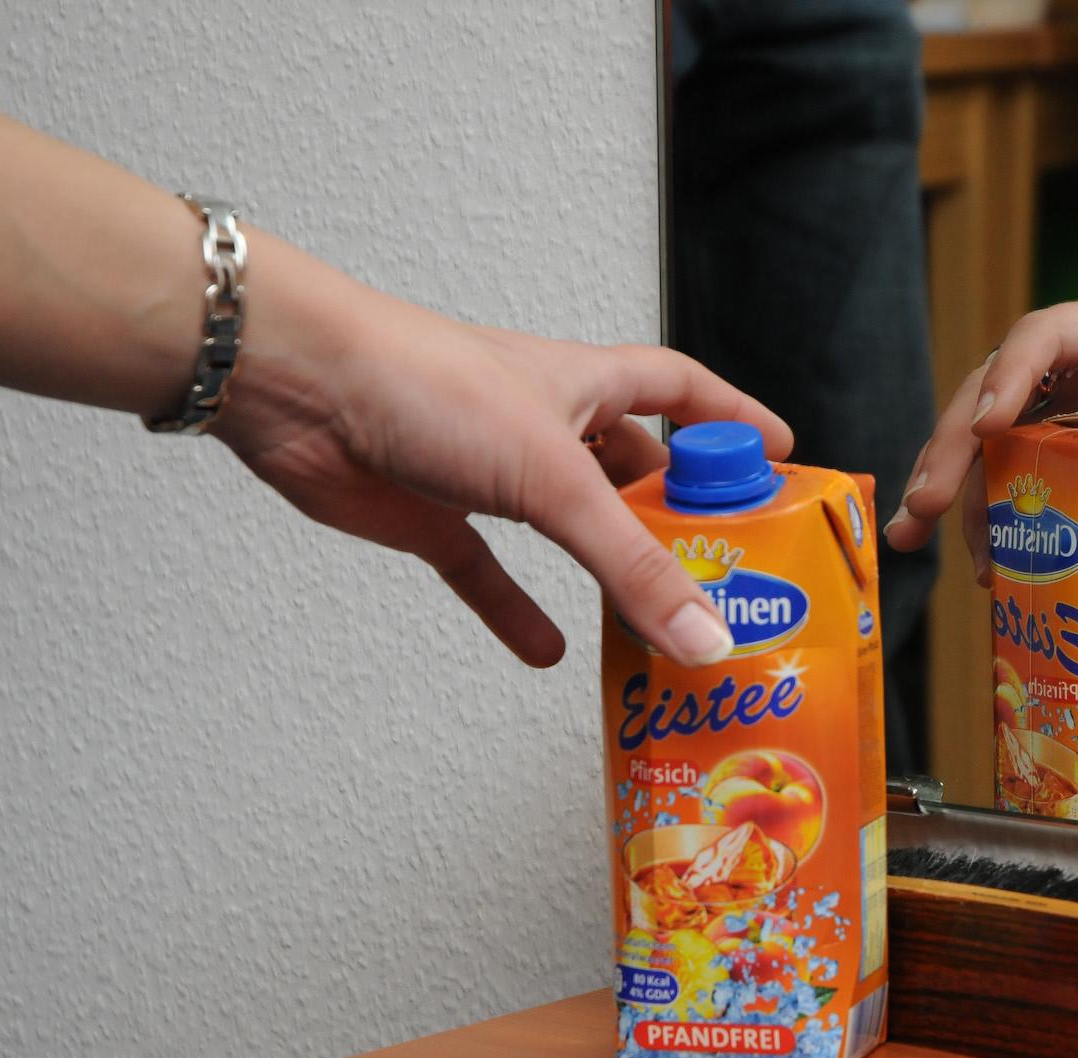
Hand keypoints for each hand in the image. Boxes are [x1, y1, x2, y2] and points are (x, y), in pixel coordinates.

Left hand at [213, 259, 791, 669]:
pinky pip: (490, 572)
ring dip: (608, 569)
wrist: (299, 386)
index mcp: (585, 385)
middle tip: (729, 568)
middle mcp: (544, 423)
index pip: (681, 390)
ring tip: (658, 620)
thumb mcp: (554, 481)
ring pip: (568, 526)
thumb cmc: (425, 385)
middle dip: (678, 513)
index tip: (779, 453)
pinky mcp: (435, 514)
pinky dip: (519, 610)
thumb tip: (705, 638)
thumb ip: (631, 566)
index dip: (731, 417)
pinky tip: (550, 653)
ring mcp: (489, 471)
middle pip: (633, 467)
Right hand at [882, 185, 1077, 579]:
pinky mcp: (1060, 414)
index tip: (986, 428)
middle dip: (947, 452)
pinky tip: (977, 555)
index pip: (1046, 336)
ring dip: (950, 485)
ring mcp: (1056, 385)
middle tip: (920, 509)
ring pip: (987, 430)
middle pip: (987, 392)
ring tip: (911, 539)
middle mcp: (1067, 354)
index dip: (1012, 378)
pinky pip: (1012, 454)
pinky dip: (987, 499)